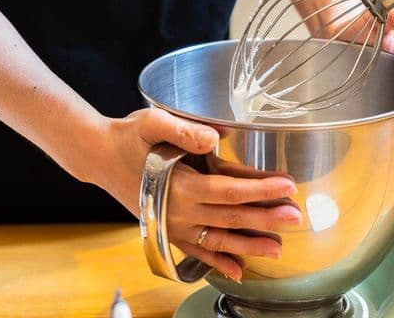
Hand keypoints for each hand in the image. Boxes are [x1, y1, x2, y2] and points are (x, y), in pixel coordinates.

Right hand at [94, 108, 300, 281]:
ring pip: (218, 240)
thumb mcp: (152, 123)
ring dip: (249, 245)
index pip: (230, 189)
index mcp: (179, 183)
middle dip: (266, 218)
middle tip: (296, 217)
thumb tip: (215, 137)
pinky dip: (217, 263)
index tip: (287, 185)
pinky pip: (195, 252)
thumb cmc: (127, 137)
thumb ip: (184, 130)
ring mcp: (173, 224)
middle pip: (231, 217)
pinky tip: (237, 270)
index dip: (260, 188)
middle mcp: (178, 210)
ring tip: (278, 248)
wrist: (98, 156)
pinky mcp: (167, 230)